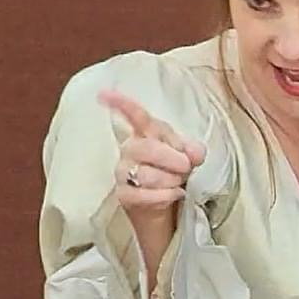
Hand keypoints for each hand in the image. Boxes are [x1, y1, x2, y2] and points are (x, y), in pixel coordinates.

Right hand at [101, 89, 205, 214]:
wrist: (167, 205)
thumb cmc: (174, 172)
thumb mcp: (188, 157)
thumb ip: (193, 149)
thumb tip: (194, 153)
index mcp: (146, 134)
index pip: (136, 117)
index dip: (122, 105)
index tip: (104, 94)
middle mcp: (130, 150)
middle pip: (147, 148)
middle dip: (173, 159)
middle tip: (186, 167)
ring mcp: (123, 173)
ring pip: (146, 174)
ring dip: (171, 180)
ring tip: (178, 182)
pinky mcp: (124, 195)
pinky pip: (144, 195)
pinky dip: (166, 196)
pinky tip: (176, 194)